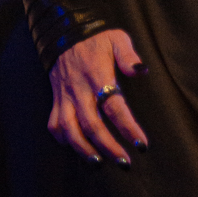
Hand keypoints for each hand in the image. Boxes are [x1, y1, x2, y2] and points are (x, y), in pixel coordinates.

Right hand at [48, 28, 148, 162]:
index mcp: (98, 75)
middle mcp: (79, 89)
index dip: (128, 127)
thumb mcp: (117, 38)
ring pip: (70, 129)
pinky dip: (63, 139)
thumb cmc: (96, 39)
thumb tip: (141, 71)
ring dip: (83, 149)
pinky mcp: (56, 99)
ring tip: (98, 163)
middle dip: (109, 147)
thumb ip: (129, 55)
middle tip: (124, 163)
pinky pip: (55, 124)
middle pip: (92, 125)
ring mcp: (65, 96)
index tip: (141, 144)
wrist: (63, 33)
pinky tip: (77, 148)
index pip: (114, 106)